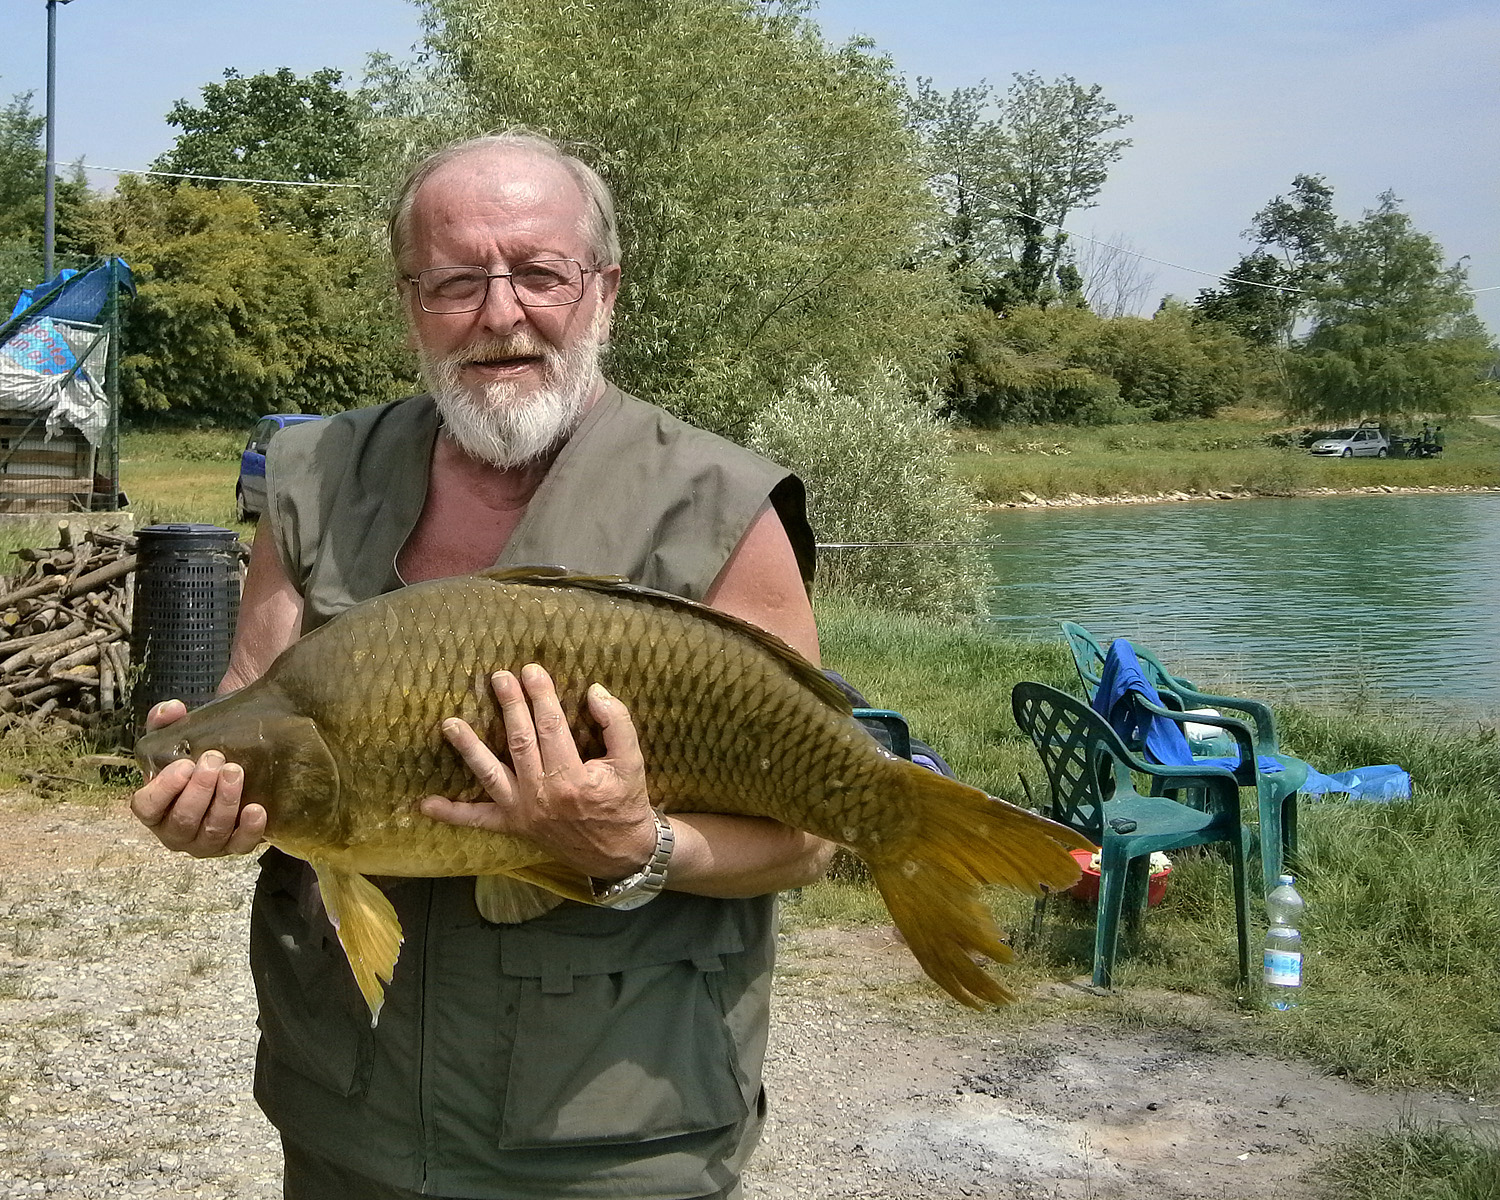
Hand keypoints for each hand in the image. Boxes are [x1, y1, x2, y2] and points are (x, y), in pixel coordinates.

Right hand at [130, 699, 266, 856]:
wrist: (235, 764)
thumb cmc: (196, 757)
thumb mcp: (177, 736)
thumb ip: (166, 720)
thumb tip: (172, 709)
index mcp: (155, 807)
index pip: (146, 807)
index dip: (163, 789)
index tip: (185, 765)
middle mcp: (176, 831)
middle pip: (182, 821)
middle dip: (200, 790)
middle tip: (216, 760)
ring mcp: (206, 842)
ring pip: (212, 833)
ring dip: (224, 802)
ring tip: (236, 772)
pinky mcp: (235, 845)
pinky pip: (241, 845)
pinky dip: (249, 829)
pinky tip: (257, 808)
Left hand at [421, 664, 657, 880]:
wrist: (619, 853)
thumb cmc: (625, 802)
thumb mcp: (632, 762)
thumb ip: (617, 724)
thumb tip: (595, 691)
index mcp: (573, 778)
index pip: (552, 727)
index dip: (541, 696)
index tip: (531, 670)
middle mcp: (542, 794)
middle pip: (519, 742)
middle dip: (509, 706)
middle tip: (497, 678)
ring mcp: (523, 812)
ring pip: (490, 774)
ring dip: (468, 748)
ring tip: (450, 724)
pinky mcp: (513, 826)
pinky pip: (477, 821)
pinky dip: (451, 814)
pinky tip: (426, 805)